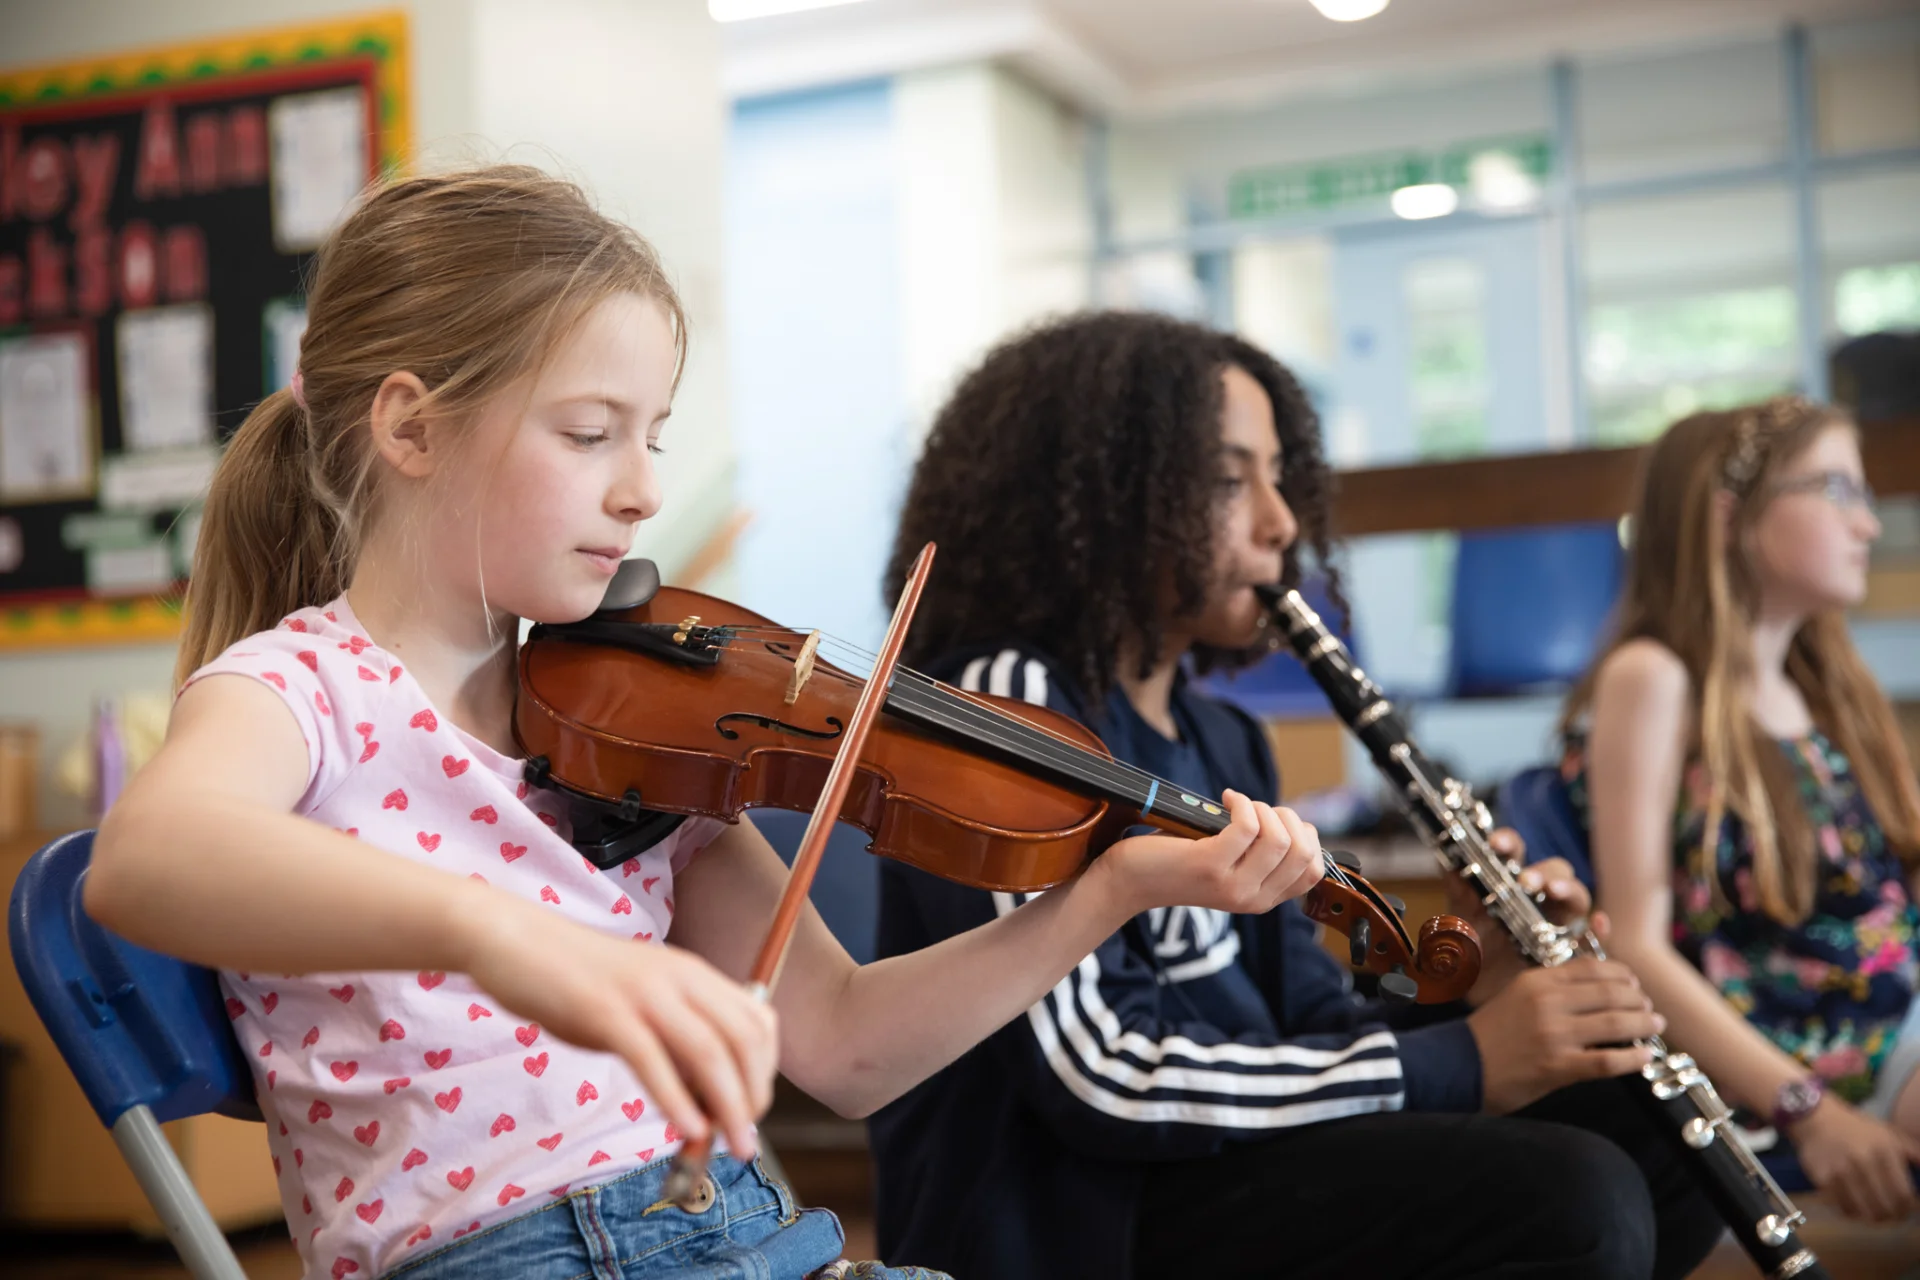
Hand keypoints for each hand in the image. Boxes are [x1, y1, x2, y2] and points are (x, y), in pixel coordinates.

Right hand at [459, 893, 777, 1158]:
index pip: (757, 1021)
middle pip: (742, 1039)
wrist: (519, 942)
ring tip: (731, 1146)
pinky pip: (651, 1059)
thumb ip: (673, 1039)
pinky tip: (687, 1129)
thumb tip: (704, 1099)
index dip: (765, 1070)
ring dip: (728, 1106)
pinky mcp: (605, 1012)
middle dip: (753, 1096)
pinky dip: (676, 1099)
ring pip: (707, 1051)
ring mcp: (643, 993)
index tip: (753, 1108)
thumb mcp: (641, 1001)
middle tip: (745, 1139)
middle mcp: (679, 978)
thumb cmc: (578, 980)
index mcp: (693, 973)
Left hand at [1097, 790, 1323, 919]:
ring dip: (1263, 808)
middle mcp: (1253, 899)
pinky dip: (1242, 803)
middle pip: (1302, 852)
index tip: (1278, 822)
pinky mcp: (1210, 865)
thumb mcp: (1232, 865)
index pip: (1313, 871)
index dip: (1305, 837)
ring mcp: (1233, 885)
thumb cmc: (1179, 861)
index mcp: (1263, 899)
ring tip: (1238, 806)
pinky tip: (1225, 799)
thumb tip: (1294, 825)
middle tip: (1257, 810)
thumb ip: (1262, 856)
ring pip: (1279, 838)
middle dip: (1287, 817)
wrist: (1132, 879)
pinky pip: (1248, 826)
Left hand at [1447, 833, 1594, 1003]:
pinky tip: (1600, 923)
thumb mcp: (1456, 917)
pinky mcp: (1569, 952)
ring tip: (1552, 893)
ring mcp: (1556, 923)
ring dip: (1568, 890)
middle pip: (1554, 870)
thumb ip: (1456, 890)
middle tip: (1527, 881)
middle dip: (1543, 871)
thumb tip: (1446, 859)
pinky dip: (1601, 929)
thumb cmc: (1468, 947)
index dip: (1508, 842)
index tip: (1495, 845)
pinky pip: (1594, 939)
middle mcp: (1537, 897)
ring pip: (1576, 897)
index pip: (1514, 851)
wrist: (1473, 991)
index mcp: (1507, 880)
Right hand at [1466, 959, 1662, 1113]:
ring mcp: (1554, 1035)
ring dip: (1643, 1025)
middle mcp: (1548, 1003)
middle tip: (1649, 1007)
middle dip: (1638, 999)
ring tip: (1654, 1026)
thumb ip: (1550, 990)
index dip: (1620, 973)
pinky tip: (1644, 1057)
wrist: (1457, 1066)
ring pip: (1616, 1023)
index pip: (1591, 968)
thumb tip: (1594, 990)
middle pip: (1611, 993)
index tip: (1632, 981)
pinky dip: (1633, 1059)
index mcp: (1536, 981)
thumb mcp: (1516, 997)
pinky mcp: (1558, 1066)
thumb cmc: (1488, 1034)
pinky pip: (1608, 1061)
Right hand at [1791, 1096, 1919, 1222]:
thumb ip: (1915, 1154)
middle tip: (1891, 1215)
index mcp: (1884, 1152)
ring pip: (1864, 1213)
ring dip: (1872, 1218)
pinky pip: (1843, 1208)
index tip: (1906, 1210)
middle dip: (1892, 1217)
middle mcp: (1863, 1163)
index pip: (1904, 1196)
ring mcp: (1841, 1172)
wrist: (1815, 1118)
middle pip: (1885, 1208)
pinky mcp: (1822, 1179)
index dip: (1907, 1209)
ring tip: (1875, 1214)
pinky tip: (1855, 1206)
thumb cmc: (1858, 1128)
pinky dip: (1852, 1212)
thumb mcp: (1890, 1134)